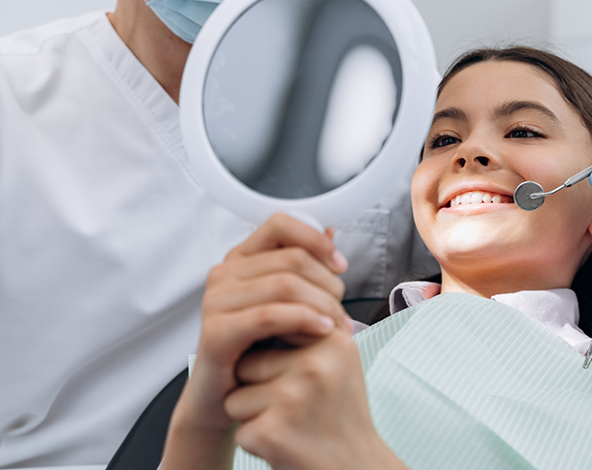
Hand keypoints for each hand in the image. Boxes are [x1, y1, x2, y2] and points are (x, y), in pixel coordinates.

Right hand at [162, 213, 350, 469]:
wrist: (224, 399)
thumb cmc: (258, 350)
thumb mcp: (288, 303)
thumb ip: (306, 266)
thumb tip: (331, 230)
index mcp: (241, 258)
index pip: (281, 224)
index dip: (316, 239)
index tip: (340, 265)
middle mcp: (224, 273)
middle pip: (292, 258)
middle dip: (328, 283)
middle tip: (342, 311)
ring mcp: (216, 301)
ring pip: (286, 285)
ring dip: (322, 305)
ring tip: (338, 325)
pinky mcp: (216, 332)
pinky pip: (269, 315)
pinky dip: (303, 320)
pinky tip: (322, 330)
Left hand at [225, 331, 407, 469]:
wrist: (355, 467)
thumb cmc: (339, 411)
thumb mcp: (339, 358)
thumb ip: (312, 323)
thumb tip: (277, 286)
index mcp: (332, 341)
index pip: (274, 327)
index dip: (274, 354)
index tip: (296, 375)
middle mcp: (314, 365)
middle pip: (250, 361)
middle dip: (260, 384)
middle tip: (295, 404)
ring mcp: (292, 399)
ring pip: (237, 394)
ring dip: (255, 413)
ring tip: (291, 422)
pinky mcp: (271, 432)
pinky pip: (238, 426)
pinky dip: (255, 440)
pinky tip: (285, 443)